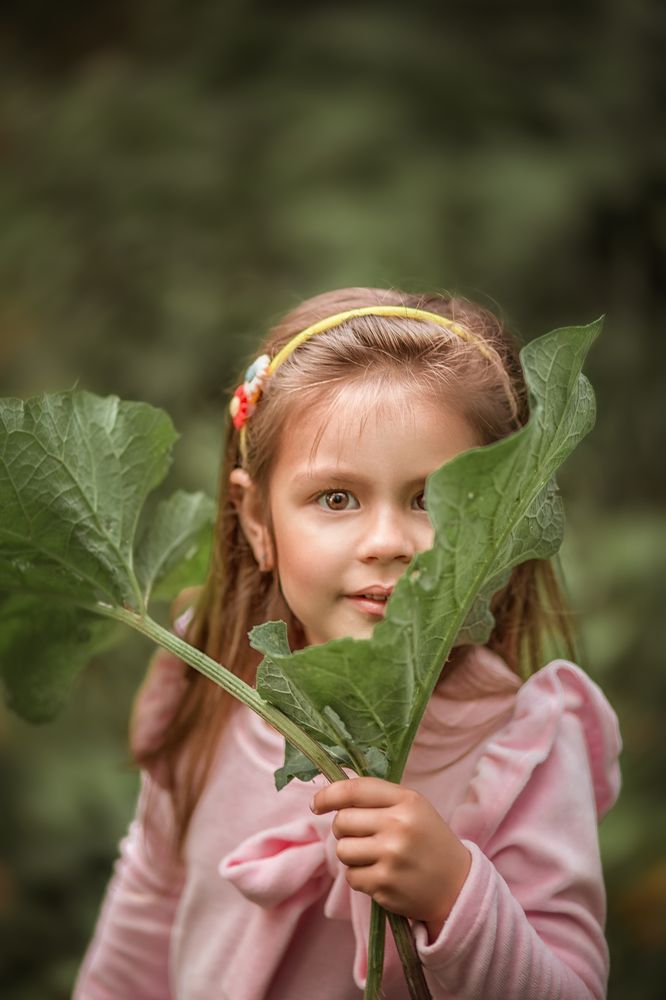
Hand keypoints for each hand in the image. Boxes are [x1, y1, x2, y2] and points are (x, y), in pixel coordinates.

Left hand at [311, 776, 470, 940]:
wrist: (457, 885)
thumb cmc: (428, 841)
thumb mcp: (413, 808)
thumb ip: (378, 798)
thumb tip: (331, 796)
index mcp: (406, 801)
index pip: (354, 790)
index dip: (328, 795)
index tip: (316, 804)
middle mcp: (398, 826)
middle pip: (342, 821)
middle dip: (343, 829)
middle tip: (359, 835)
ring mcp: (391, 857)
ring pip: (342, 850)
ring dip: (350, 854)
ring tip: (372, 856)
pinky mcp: (385, 885)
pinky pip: (351, 877)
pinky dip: (359, 877)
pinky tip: (380, 875)